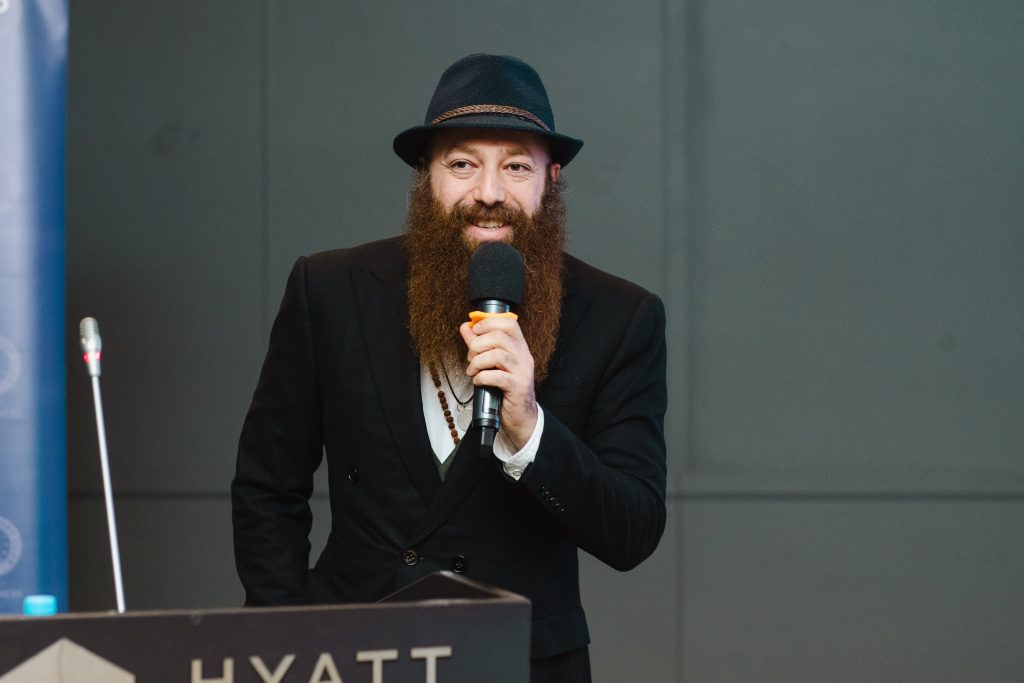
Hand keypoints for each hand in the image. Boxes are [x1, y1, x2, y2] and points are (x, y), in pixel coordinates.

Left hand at [460, 316, 537, 450]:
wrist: (520, 415)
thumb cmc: (506, 387)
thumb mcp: (492, 362)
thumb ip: (479, 343)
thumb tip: (466, 327)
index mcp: (519, 346)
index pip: (509, 322)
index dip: (489, 322)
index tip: (475, 331)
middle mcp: (523, 355)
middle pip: (499, 337)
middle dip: (477, 345)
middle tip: (471, 357)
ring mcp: (522, 371)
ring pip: (497, 355)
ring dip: (477, 362)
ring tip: (473, 371)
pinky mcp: (517, 386)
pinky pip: (496, 376)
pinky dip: (482, 377)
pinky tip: (479, 381)